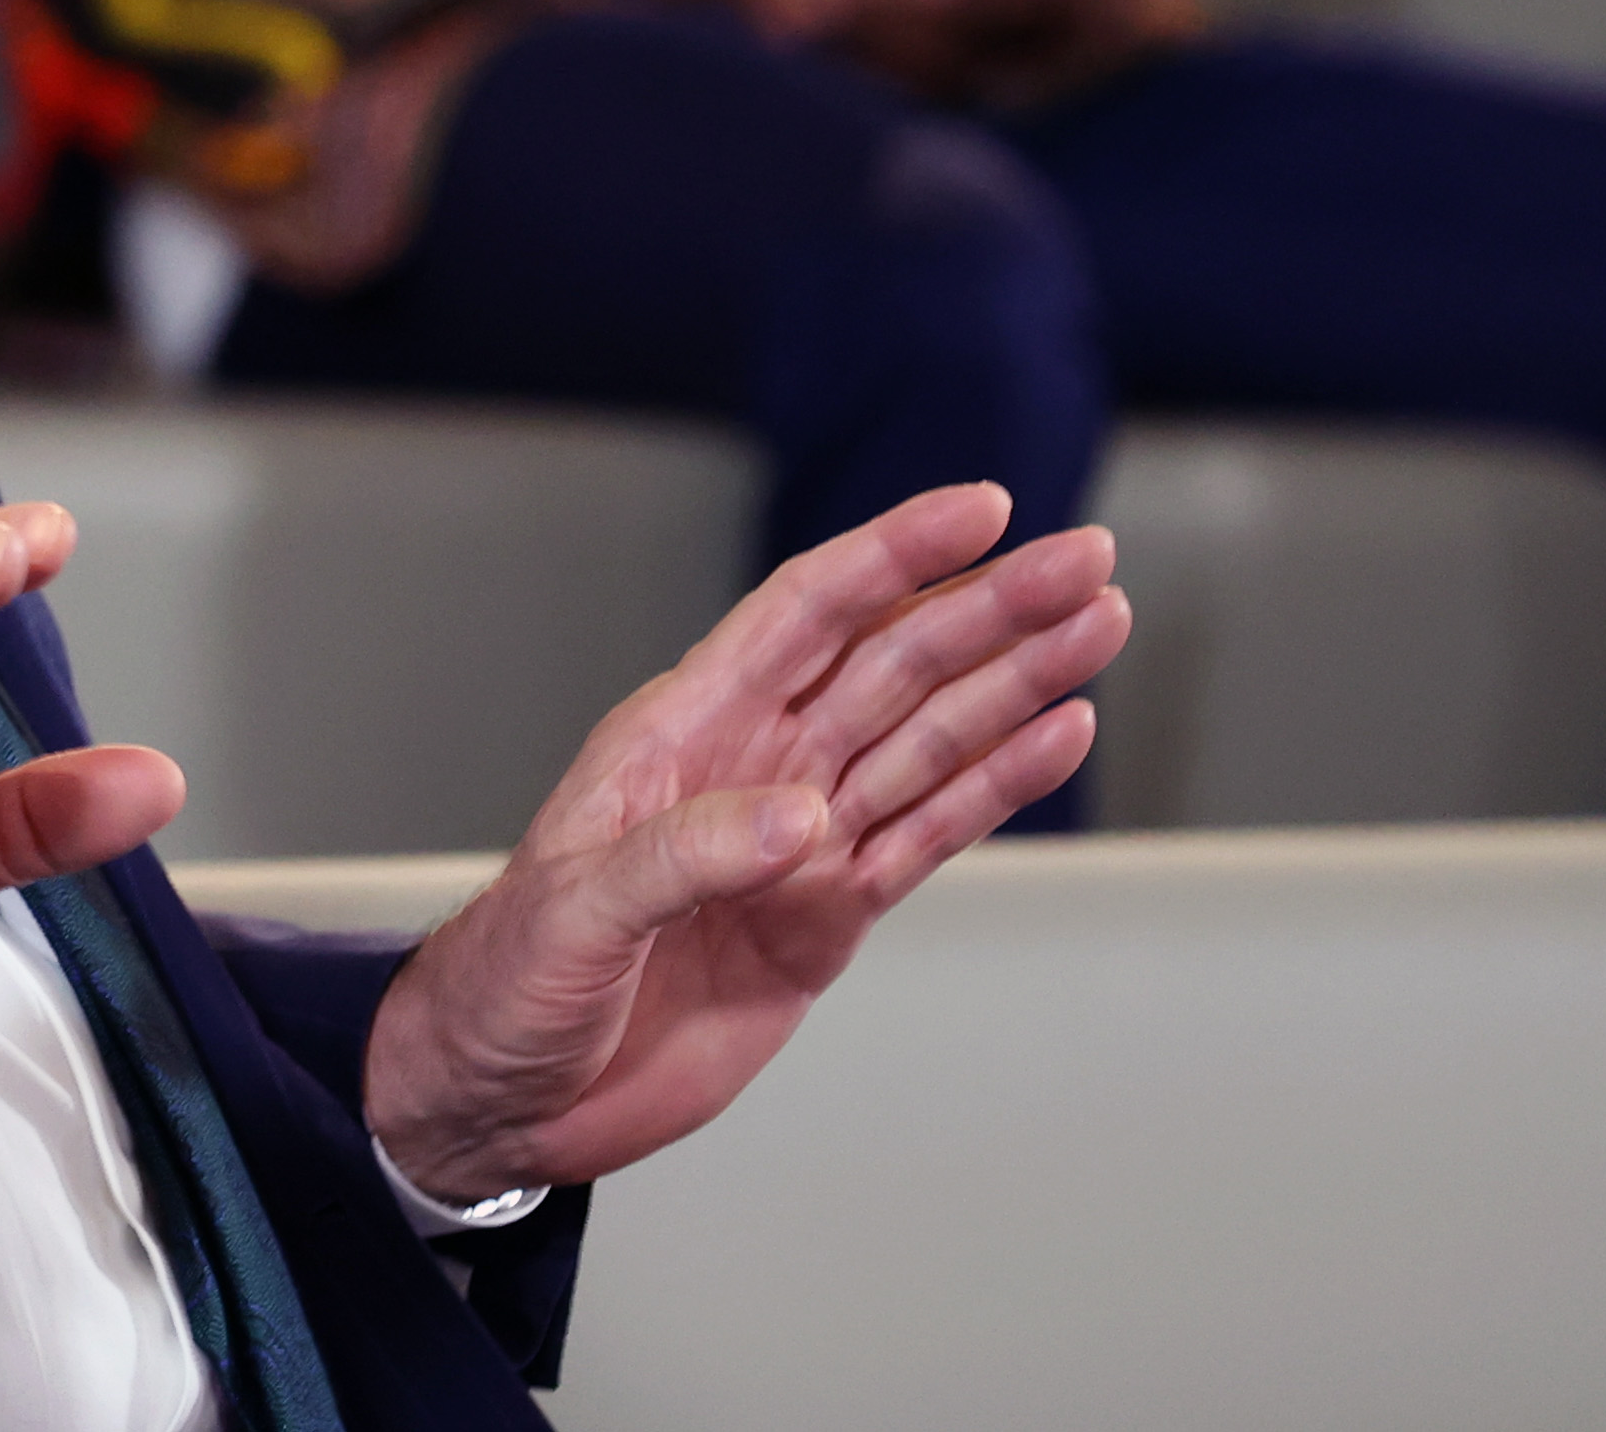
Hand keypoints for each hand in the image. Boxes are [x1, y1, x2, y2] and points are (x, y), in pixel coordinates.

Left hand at [360, 484, 1127, 1204]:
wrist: (507, 1093)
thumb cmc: (508, 979)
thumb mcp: (576, 908)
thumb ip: (684, 855)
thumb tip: (804, 819)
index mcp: (684, 727)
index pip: (806, 613)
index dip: (893, 556)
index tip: (981, 512)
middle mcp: (755, 765)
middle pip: (894, 664)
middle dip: (991, 609)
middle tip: (1084, 562)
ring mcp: (800, 841)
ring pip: (930, 739)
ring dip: (1016, 684)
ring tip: (1097, 628)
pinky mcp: (828, 917)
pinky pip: (928, 836)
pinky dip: (998, 787)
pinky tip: (1059, 734)